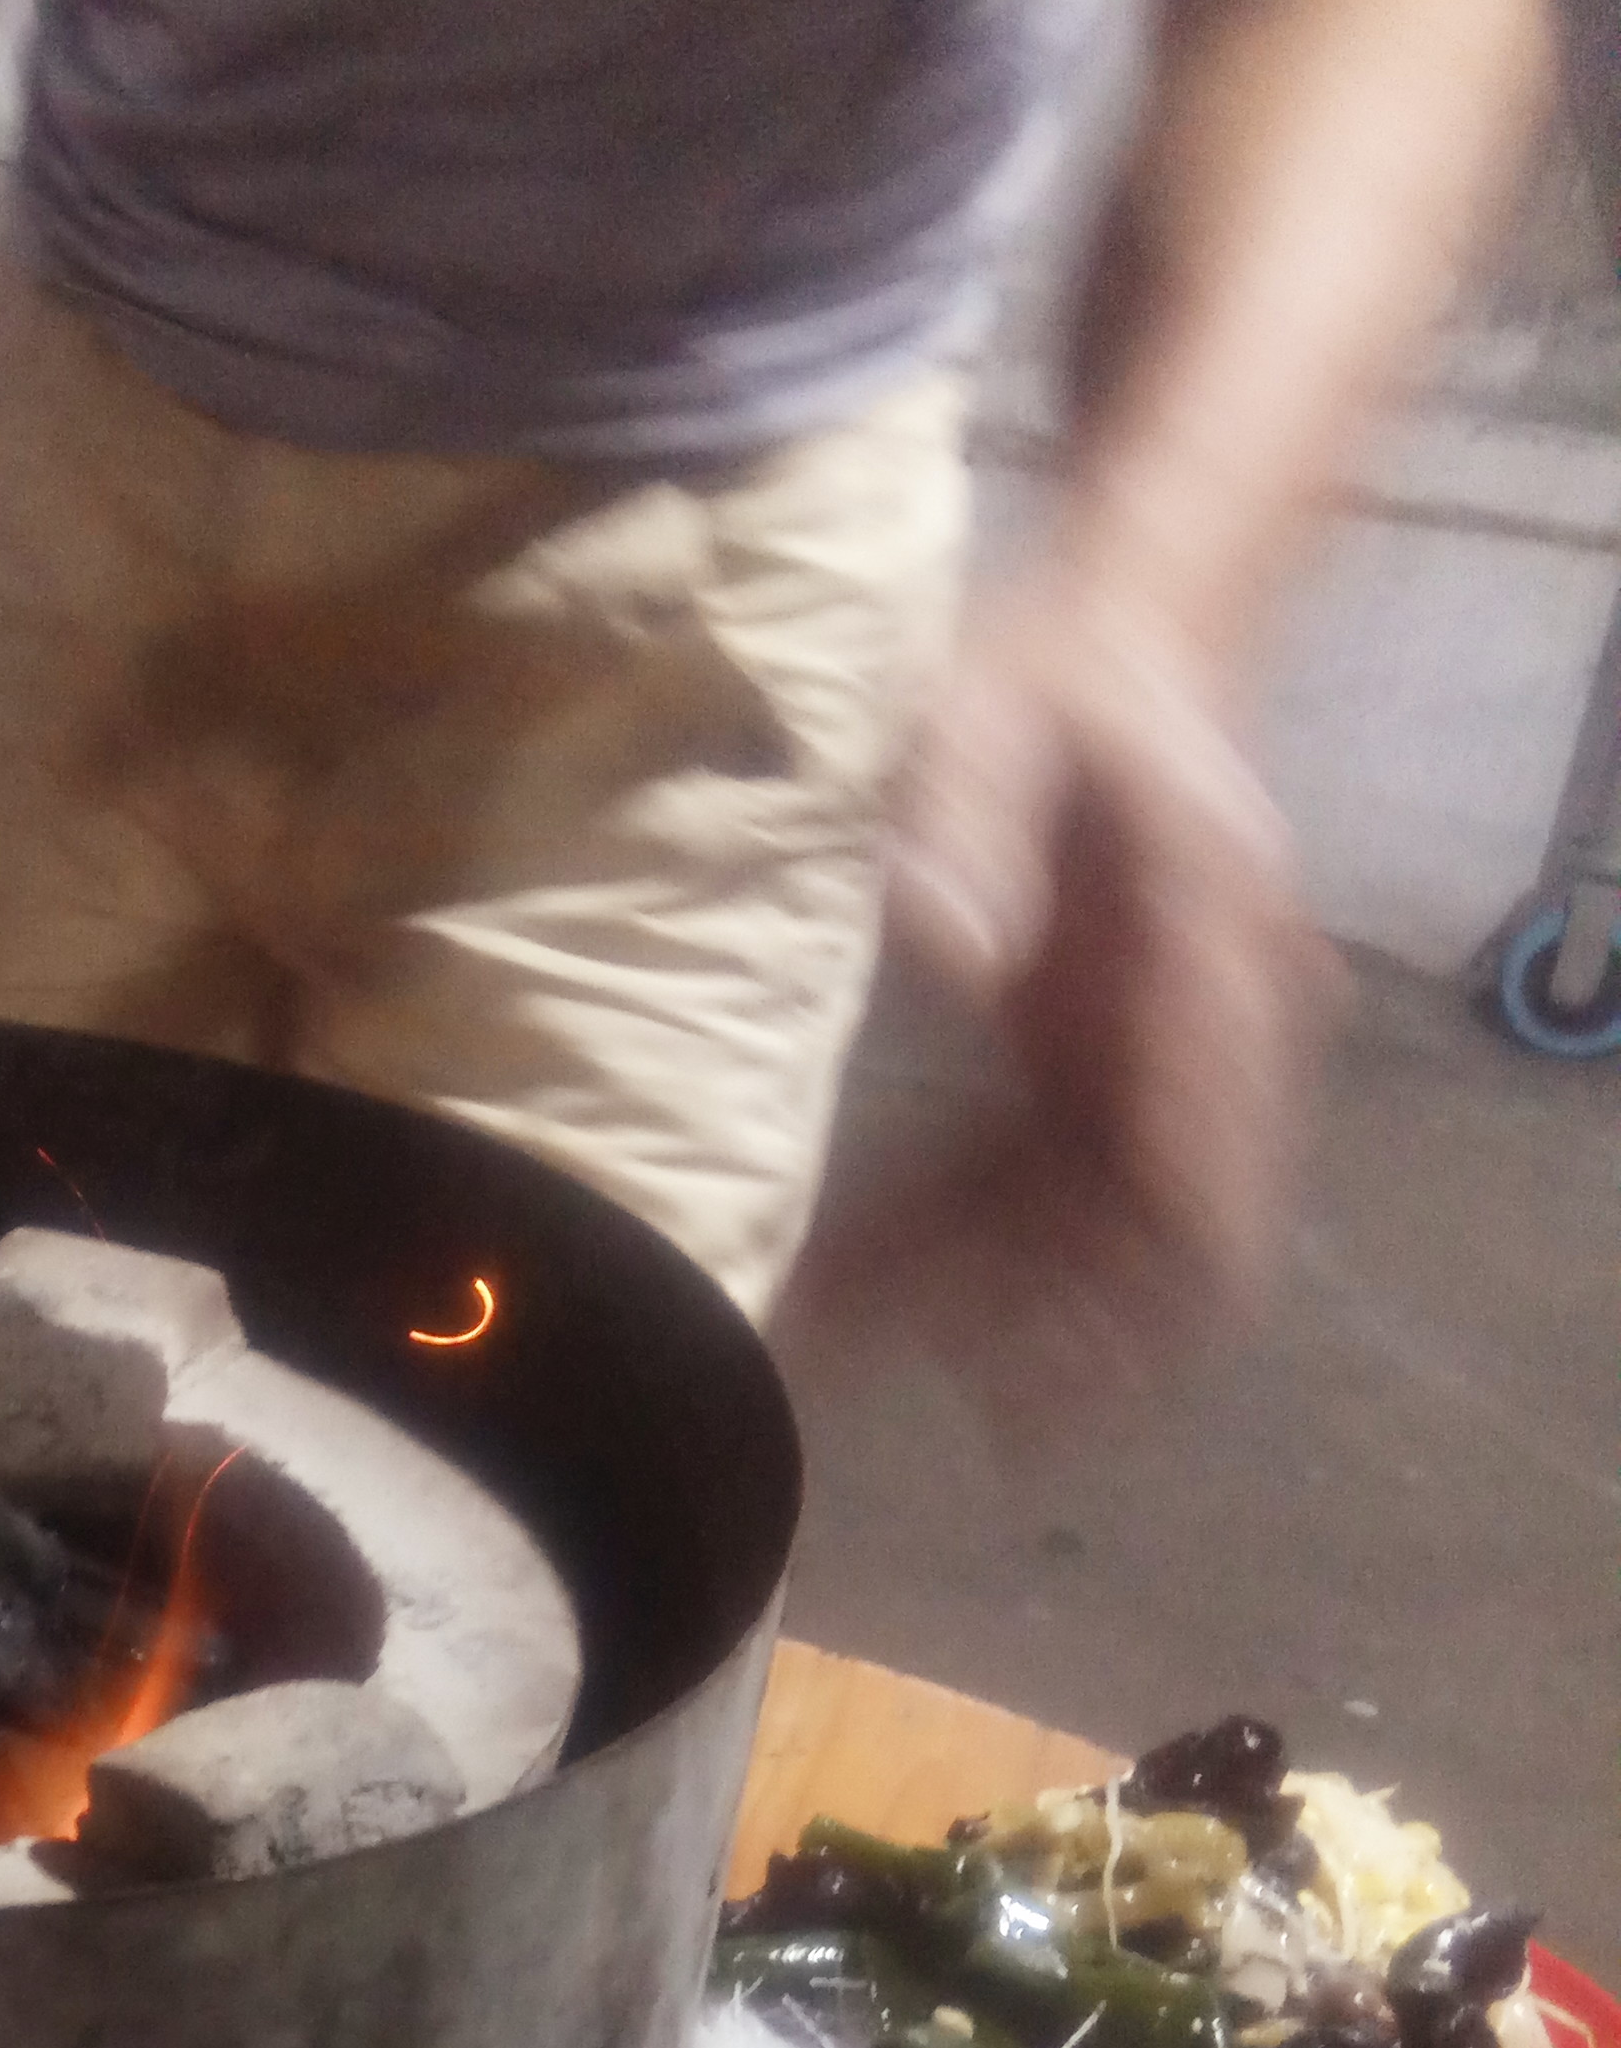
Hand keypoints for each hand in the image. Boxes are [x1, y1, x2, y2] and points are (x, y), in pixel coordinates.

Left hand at [786, 557, 1339, 1393]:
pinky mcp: (1086, 1067)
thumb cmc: (1056, 674)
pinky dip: (946, 1248)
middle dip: (1062, 1331)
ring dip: (980, 1303)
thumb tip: (954, 953)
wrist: (1117, 632)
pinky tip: (839, 1296)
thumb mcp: (996, 717)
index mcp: (1215, 951)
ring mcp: (1147, 1058)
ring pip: (1084, 1228)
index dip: (1146, 1282)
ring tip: (832, 1353)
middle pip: (1160, 1229)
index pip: (1206, 1156)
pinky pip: (1027, 1187)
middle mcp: (1205, 1027)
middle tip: (946, 1415)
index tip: (1063, 1375)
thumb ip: (971, 822)